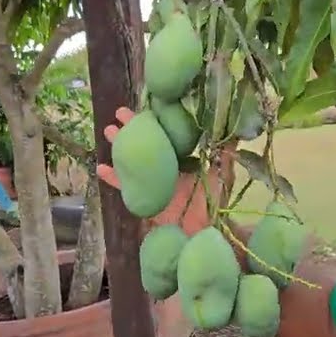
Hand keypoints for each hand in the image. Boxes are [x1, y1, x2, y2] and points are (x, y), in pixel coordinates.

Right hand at [97, 107, 235, 235]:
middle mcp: (167, 168)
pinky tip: (100, 168)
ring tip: (107, 131)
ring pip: (133, 160)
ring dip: (120, 146)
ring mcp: (154, 183)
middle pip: (146, 143)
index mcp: (184, 159)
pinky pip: (126, 187)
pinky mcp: (145, 199)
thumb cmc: (215, 204)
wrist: (206, 233)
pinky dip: (114, 179)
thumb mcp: (223, 176)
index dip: (157, 119)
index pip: (168, 134)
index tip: (148, 104)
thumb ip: (225, 155)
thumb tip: (235, 129)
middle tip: (118, 113)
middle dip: (132, 128)